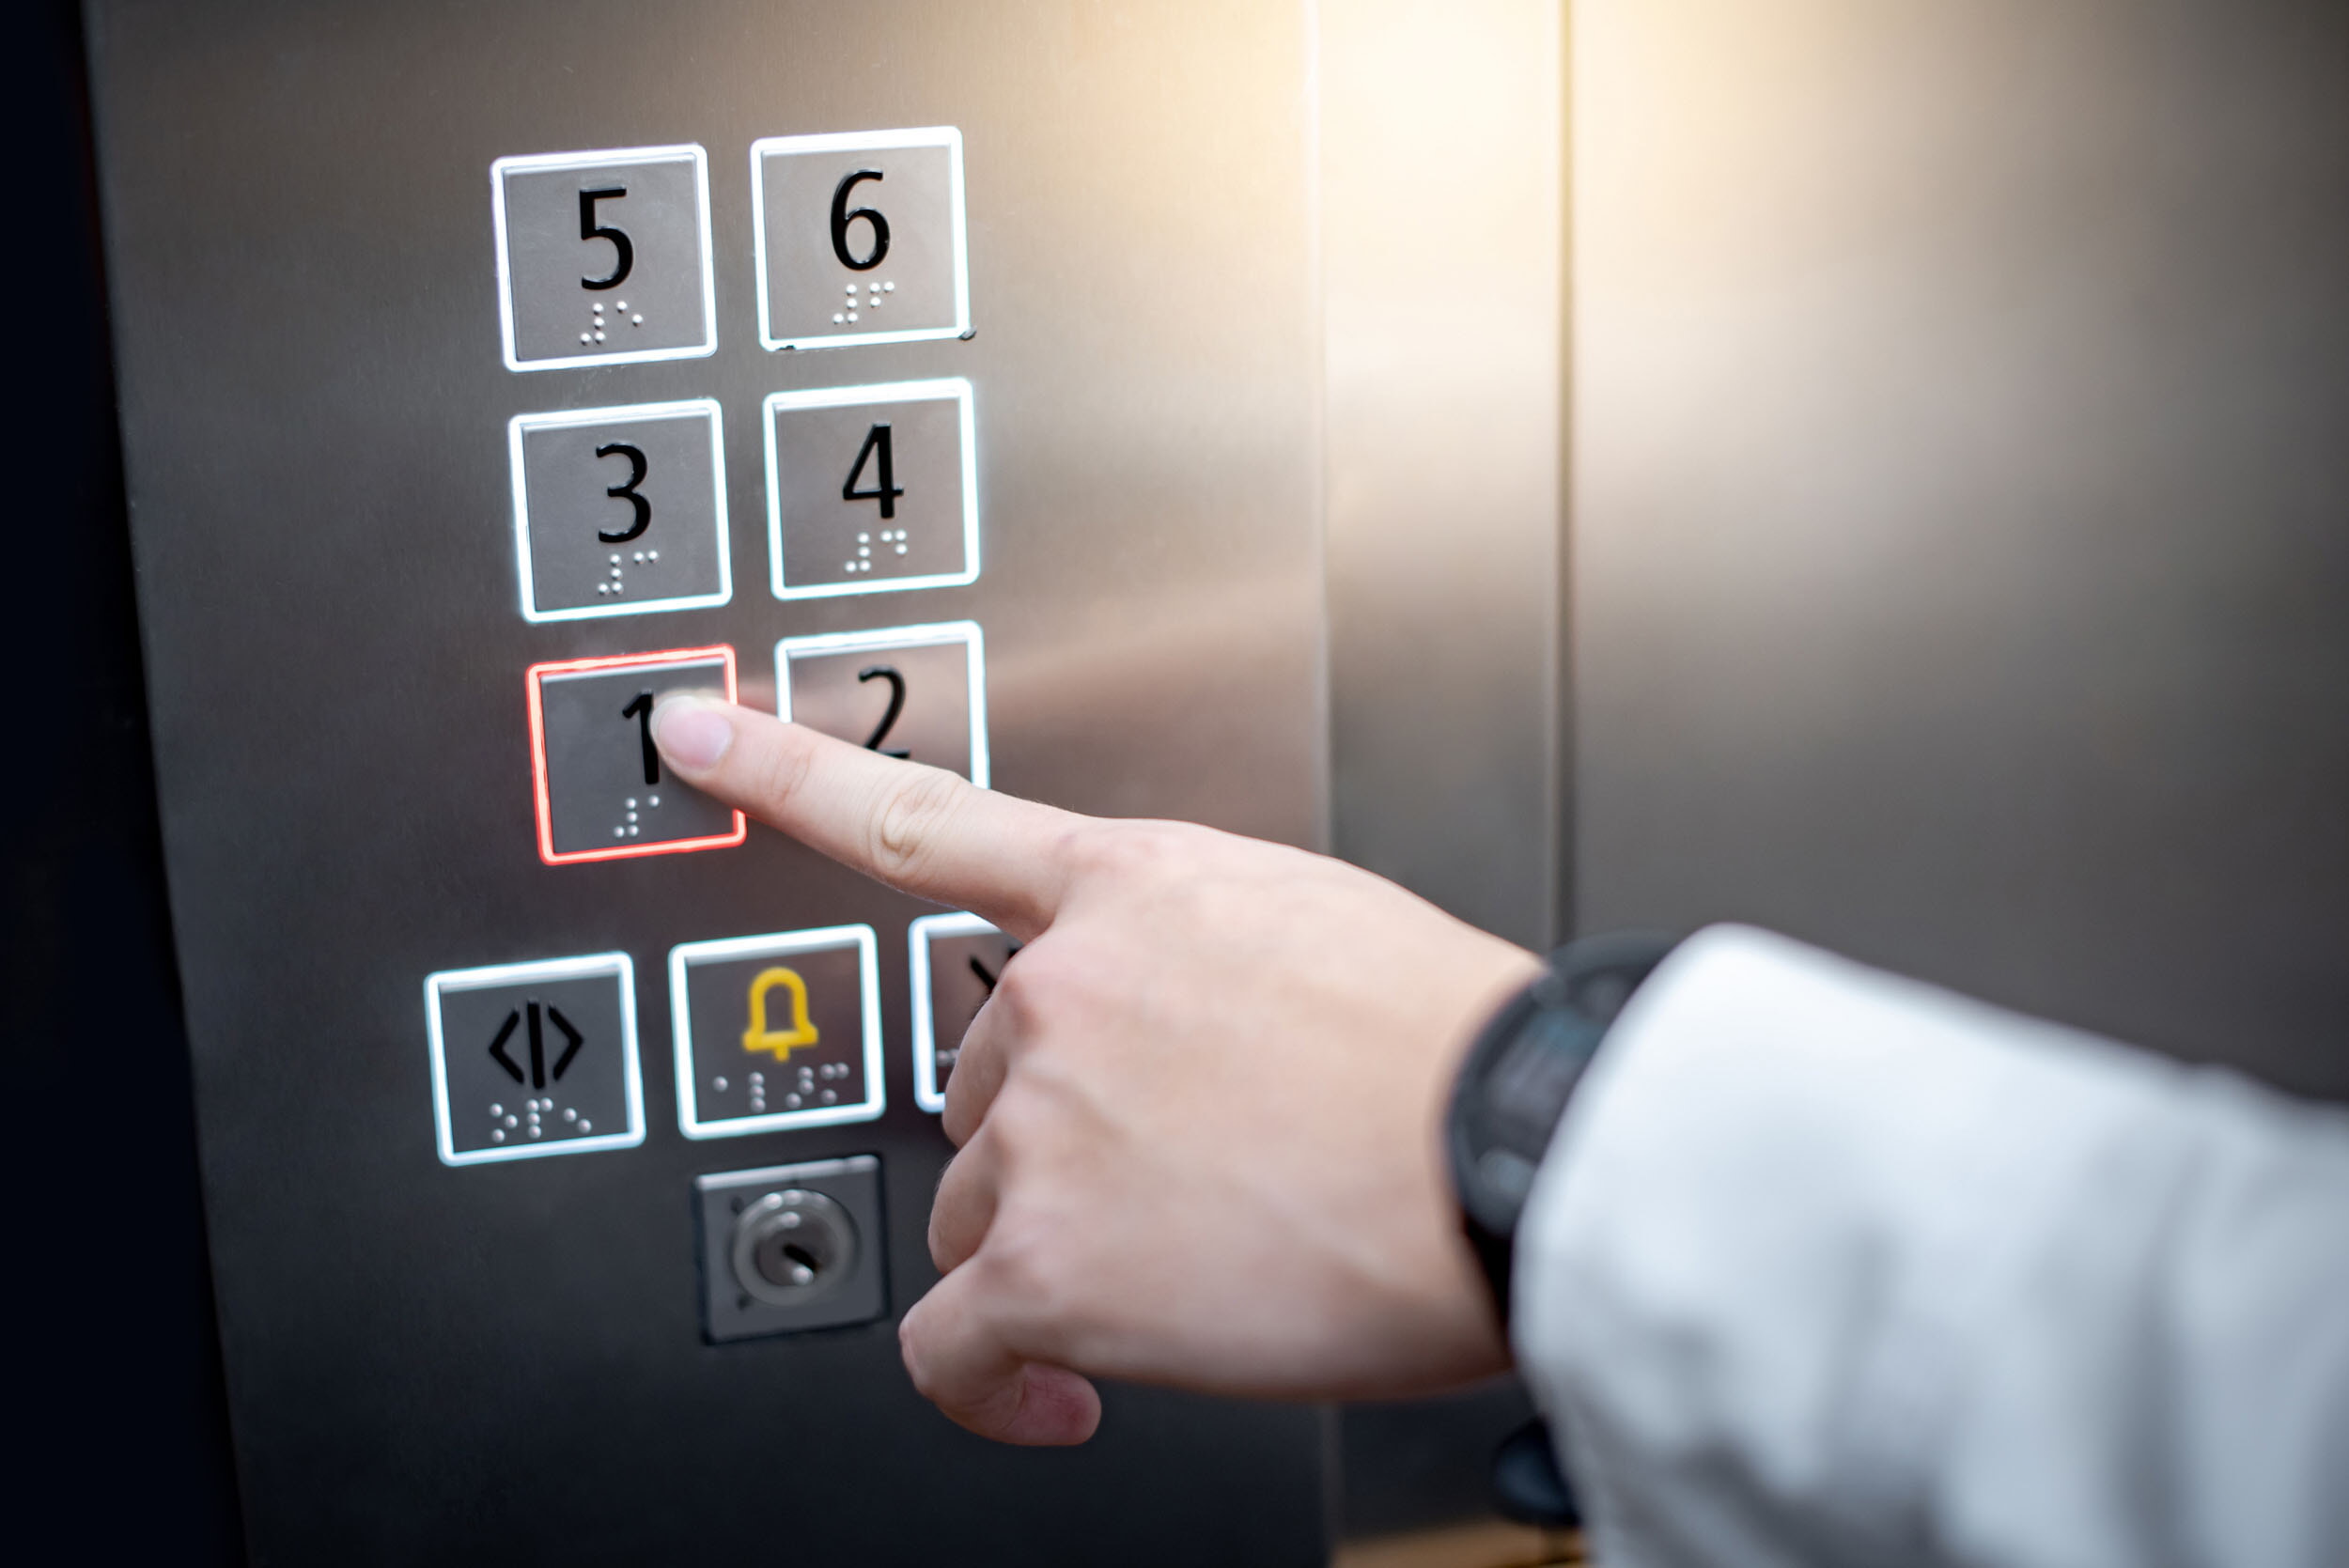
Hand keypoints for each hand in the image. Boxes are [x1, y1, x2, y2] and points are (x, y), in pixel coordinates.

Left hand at [653, 696, 1536, 1444]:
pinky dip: (996, 1382)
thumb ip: (1202, 961)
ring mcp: (1043, 1122)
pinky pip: (953, 1343)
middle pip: (976, 1089)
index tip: (693, 735)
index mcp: (1131, 890)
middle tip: (1179, 1181)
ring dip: (1057, 1249)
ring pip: (978, 1214)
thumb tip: (1177, 1044)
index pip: (918, 821)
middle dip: (1053, 1142)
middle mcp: (1061, 989)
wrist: (1519, 1150)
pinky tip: (1057, 1390)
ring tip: (1196, 1264)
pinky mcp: (1049, 1260)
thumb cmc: (1457, 1056)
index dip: (783, 775)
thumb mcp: (1322, 933)